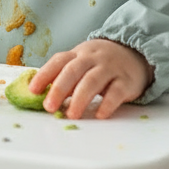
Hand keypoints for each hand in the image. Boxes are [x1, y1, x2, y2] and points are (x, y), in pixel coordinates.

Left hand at [28, 39, 152, 119]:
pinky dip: (107, 104)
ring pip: (93, 81)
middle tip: (49, 106)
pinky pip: (116, 92)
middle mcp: (93, 58)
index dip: (44, 75)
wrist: (135, 53)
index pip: (58, 61)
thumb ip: (64, 77)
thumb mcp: (82, 63)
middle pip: (73, 70)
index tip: (33, 90)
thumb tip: (43, 96)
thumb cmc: (100, 63)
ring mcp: (110, 68)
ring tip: (72, 115)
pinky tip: (100, 114)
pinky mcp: (127, 81)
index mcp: (78, 54)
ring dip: (80, 98)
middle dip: (59, 89)